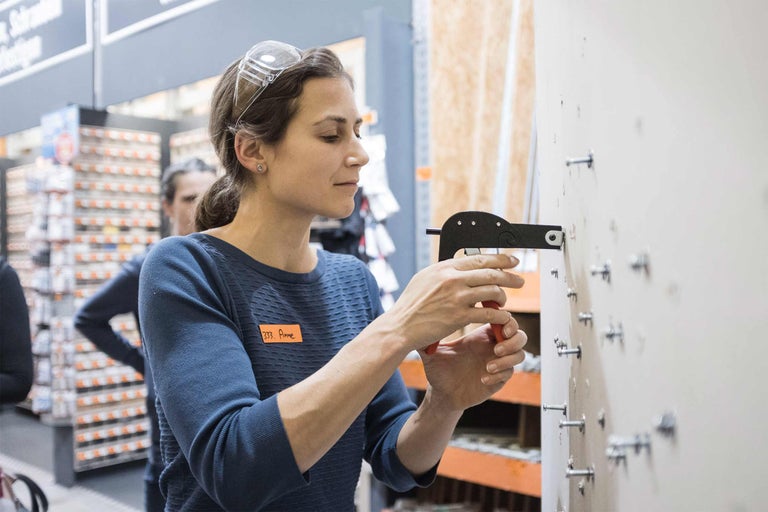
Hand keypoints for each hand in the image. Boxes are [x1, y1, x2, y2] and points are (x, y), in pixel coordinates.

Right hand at [385, 254, 523, 352]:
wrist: (400, 327)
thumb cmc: (410, 306)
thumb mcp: (424, 279)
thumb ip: (444, 273)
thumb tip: (461, 268)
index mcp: (444, 268)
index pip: (479, 258)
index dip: (500, 259)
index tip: (511, 261)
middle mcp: (451, 279)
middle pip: (490, 273)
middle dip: (509, 276)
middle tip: (520, 280)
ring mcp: (456, 297)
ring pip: (492, 291)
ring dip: (502, 297)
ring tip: (504, 302)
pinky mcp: (459, 316)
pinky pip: (488, 312)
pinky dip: (499, 315)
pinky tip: (502, 317)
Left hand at [420, 317, 527, 412]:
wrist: (441, 394)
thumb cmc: (438, 370)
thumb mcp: (432, 353)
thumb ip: (427, 338)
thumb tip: (413, 324)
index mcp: (481, 335)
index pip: (503, 320)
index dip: (506, 320)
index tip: (499, 326)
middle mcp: (493, 346)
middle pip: (519, 335)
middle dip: (513, 339)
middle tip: (497, 347)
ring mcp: (498, 363)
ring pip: (520, 354)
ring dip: (508, 358)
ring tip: (488, 365)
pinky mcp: (499, 379)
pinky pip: (510, 373)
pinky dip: (499, 374)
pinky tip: (482, 378)